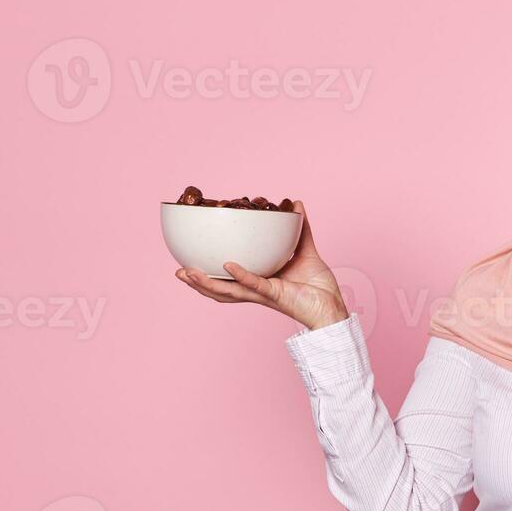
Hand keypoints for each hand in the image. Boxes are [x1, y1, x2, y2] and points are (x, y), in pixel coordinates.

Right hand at [174, 200, 349, 330]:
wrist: (334, 307)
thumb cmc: (318, 287)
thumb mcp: (305, 251)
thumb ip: (300, 229)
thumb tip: (296, 204)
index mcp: (259, 281)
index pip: (228, 278)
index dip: (210, 272)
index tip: (190, 260)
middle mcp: (256, 290)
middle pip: (221, 288)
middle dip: (198, 282)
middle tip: (178, 271)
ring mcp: (264, 293)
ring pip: (229, 290)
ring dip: (207, 283)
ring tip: (187, 273)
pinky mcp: (276, 295)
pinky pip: (256, 284)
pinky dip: (242, 275)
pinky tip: (229, 266)